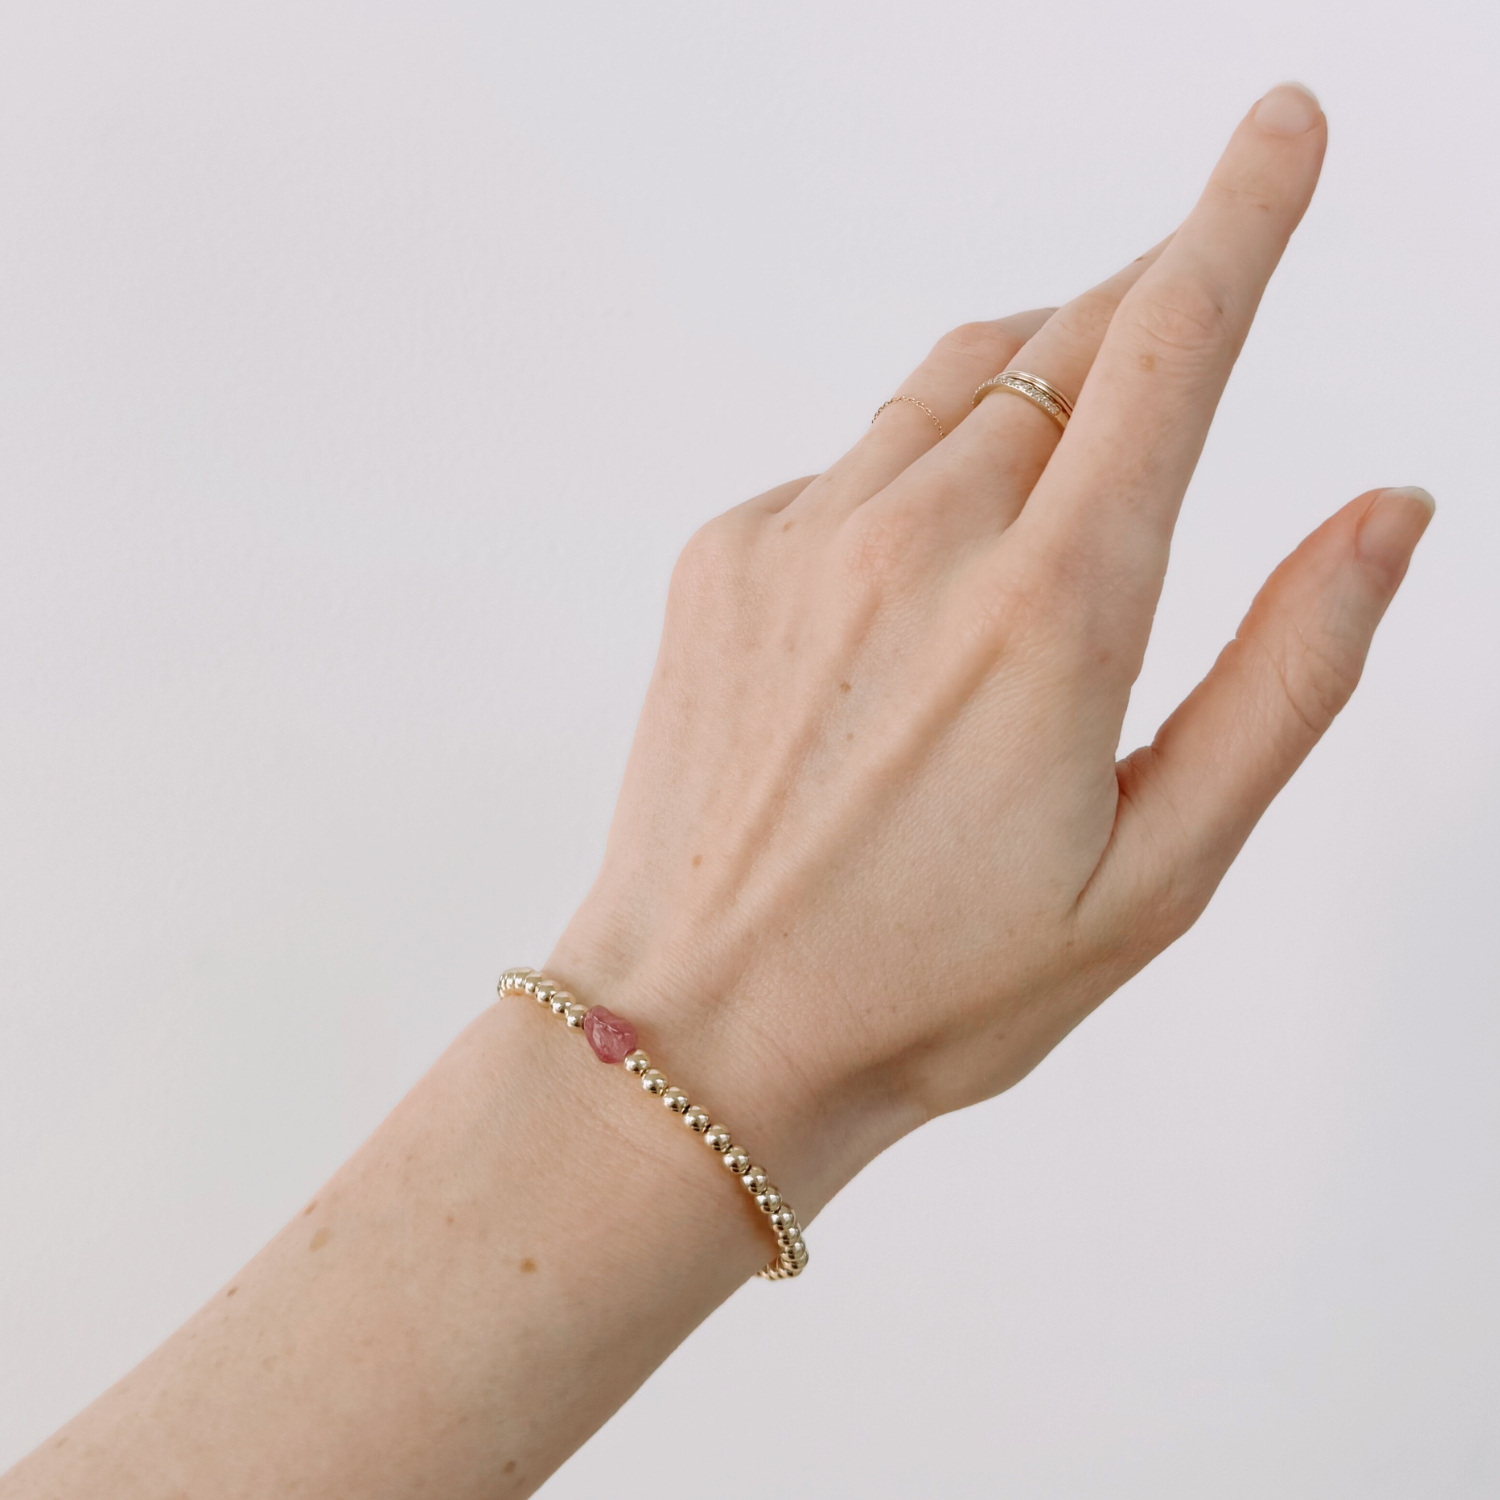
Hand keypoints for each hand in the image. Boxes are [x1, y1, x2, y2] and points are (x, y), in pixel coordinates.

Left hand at [548, 84, 1431, 1209]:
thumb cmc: (935, 982)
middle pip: (1062, 346)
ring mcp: (800, 535)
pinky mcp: (722, 556)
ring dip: (1031, 383)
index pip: (1169, 349)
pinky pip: (849, 461)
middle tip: (1186, 310)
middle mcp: (916, 538)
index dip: (1239, 222)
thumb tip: (1386, 511)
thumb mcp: (1159, 871)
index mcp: (1048, 611)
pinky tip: (912, 594)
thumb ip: (1287, 674)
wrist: (706, 1024)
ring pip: (952, 384)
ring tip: (1062, 468)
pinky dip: (913, 477)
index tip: (1280, 127)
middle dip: (1144, 309)